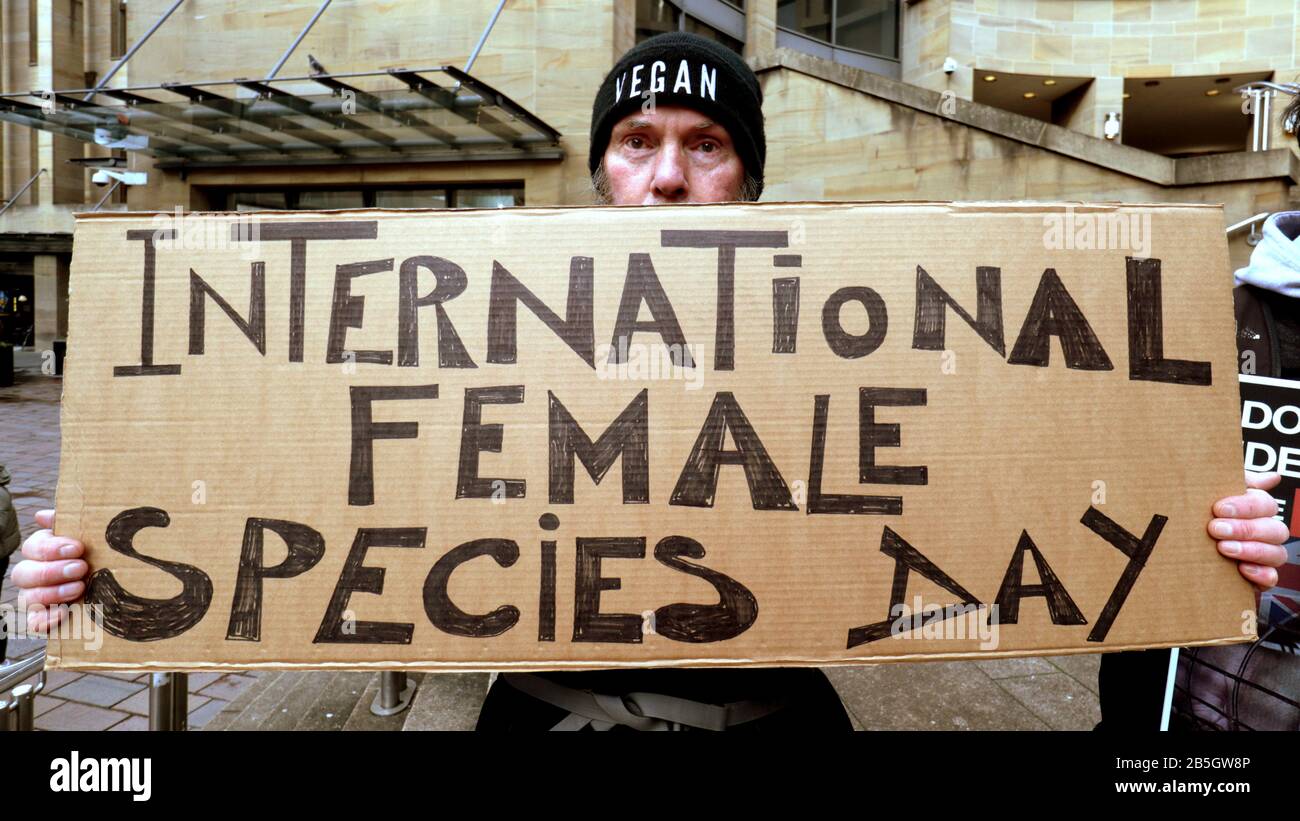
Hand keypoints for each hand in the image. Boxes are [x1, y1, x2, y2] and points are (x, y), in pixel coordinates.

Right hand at [12, 509, 87, 631]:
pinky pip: (34, 623)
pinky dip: (46, 620)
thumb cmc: (99, 555)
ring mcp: (36, 598)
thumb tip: (42, 516)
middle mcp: (33, 575)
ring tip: (79, 588)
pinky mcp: (44, 619)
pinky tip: (63, 613)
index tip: (78, 548)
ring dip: (53, 593)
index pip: (32, 547)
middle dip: (51, 571)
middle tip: (80, 568)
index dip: (51, 548)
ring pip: (28, 597)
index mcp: (42, 551)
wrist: (118, 588)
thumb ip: (69, 523)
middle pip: (23, 573)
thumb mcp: (90, 537)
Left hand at [1209, 472, 1289, 590]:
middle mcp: (1265, 532)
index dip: (1245, 506)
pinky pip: (1271, 578)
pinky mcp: (1258, 577)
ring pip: (1276, 553)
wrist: (1179, 545)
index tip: (1218, 508)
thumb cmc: (1200, 514)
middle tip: (1215, 529)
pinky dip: (1260, 574)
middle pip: (1274, 529)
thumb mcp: (1212, 493)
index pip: (1265, 505)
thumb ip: (1235, 481)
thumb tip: (1273, 477)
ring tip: (1223, 548)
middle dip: (1244, 529)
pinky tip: (1242, 568)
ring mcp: (1264, 556)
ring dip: (1251, 550)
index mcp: (1257, 510)